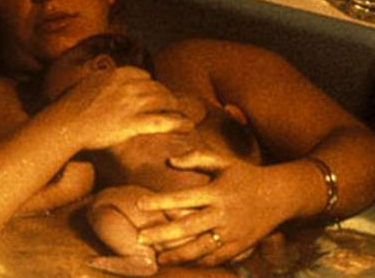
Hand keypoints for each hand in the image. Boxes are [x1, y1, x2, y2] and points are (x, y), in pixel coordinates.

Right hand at [46, 66, 194, 149]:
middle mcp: (127, 85)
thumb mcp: (85, 86)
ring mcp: (132, 103)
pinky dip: (178, 122)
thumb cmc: (69, 108)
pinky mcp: (134, 122)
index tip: (153, 94)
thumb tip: (99, 85)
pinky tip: (187, 126)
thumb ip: (99, 83)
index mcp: (115, 74)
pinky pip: (163, 120)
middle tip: (173, 106)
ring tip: (184, 116)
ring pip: (164, 101)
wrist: (64, 123)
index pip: (142, 75)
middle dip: (167, 97)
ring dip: (176, 108)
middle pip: (156, 87)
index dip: (150, 86)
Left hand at [136, 149, 287, 265]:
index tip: (139, 204)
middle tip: (140, 238)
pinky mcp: (239, 247)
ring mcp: (232, 233)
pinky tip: (180, 262)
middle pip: (187, 227)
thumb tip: (169, 160)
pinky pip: (215, 258)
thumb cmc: (245, 175)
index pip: (183, 198)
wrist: (281, 196)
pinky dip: (197, 262)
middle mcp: (223, 214)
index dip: (160, 202)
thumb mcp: (223, 161)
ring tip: (157, 257)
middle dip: (162, 234)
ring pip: (200, 248)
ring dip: (177, 254)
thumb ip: (196, 157)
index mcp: (216, 192)